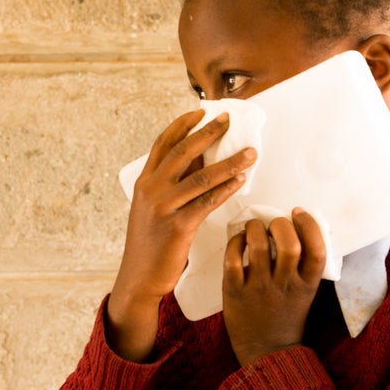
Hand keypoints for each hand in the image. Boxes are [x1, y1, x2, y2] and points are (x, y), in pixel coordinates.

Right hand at [106, 109, 257, 360]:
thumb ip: (171, 186)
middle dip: (208, 133)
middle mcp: (151, 190)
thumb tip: (200, 162)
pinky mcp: (178, 226)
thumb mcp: (153, 209)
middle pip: (182, 152)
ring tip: (250, 152)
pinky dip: (226, 188)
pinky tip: (241, 180)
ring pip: (200, 176)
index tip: (199, 112)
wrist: (139, 278)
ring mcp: (163, 207)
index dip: (181, 125)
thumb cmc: (150, 244)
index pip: (162, 144)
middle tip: (229, 120)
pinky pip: (207, 201)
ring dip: (229, 162)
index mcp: (143, 182)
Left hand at [222, 208, 326, 365]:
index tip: (297, 212)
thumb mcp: (305, 293)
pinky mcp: (234, 292)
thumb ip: (303, 267)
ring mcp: (259, 288)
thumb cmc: (286, 316)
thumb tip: (294, 229)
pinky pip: (232, 259)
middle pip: (289, 244)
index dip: (309, 225)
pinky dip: (235, 243)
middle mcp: (285, 285)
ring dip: (255, 228)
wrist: (267, 350)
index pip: (317, 249)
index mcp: (307, 284)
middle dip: (280, 225)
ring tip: (254, 227)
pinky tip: (239, 240)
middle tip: (274, 223)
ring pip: (258, 247)